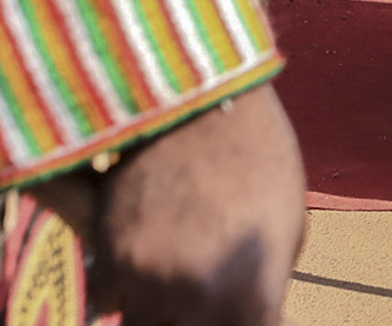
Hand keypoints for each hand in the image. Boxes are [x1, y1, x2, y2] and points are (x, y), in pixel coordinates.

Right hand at [33, 84, 307, 325]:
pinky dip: (121, 284)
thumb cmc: (256, 152)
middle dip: (190, 321)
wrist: (199, 89)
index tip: (242, 314)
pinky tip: (143, 252)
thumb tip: (257, 316)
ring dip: (155, 308)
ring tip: (173, 270)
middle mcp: (195, 297)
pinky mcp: (107, 252)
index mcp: (249, 294)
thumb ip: (265, 283)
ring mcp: (145, 278)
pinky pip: (107, 295)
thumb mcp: (285, 225)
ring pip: (140, 323)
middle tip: (199, 296)